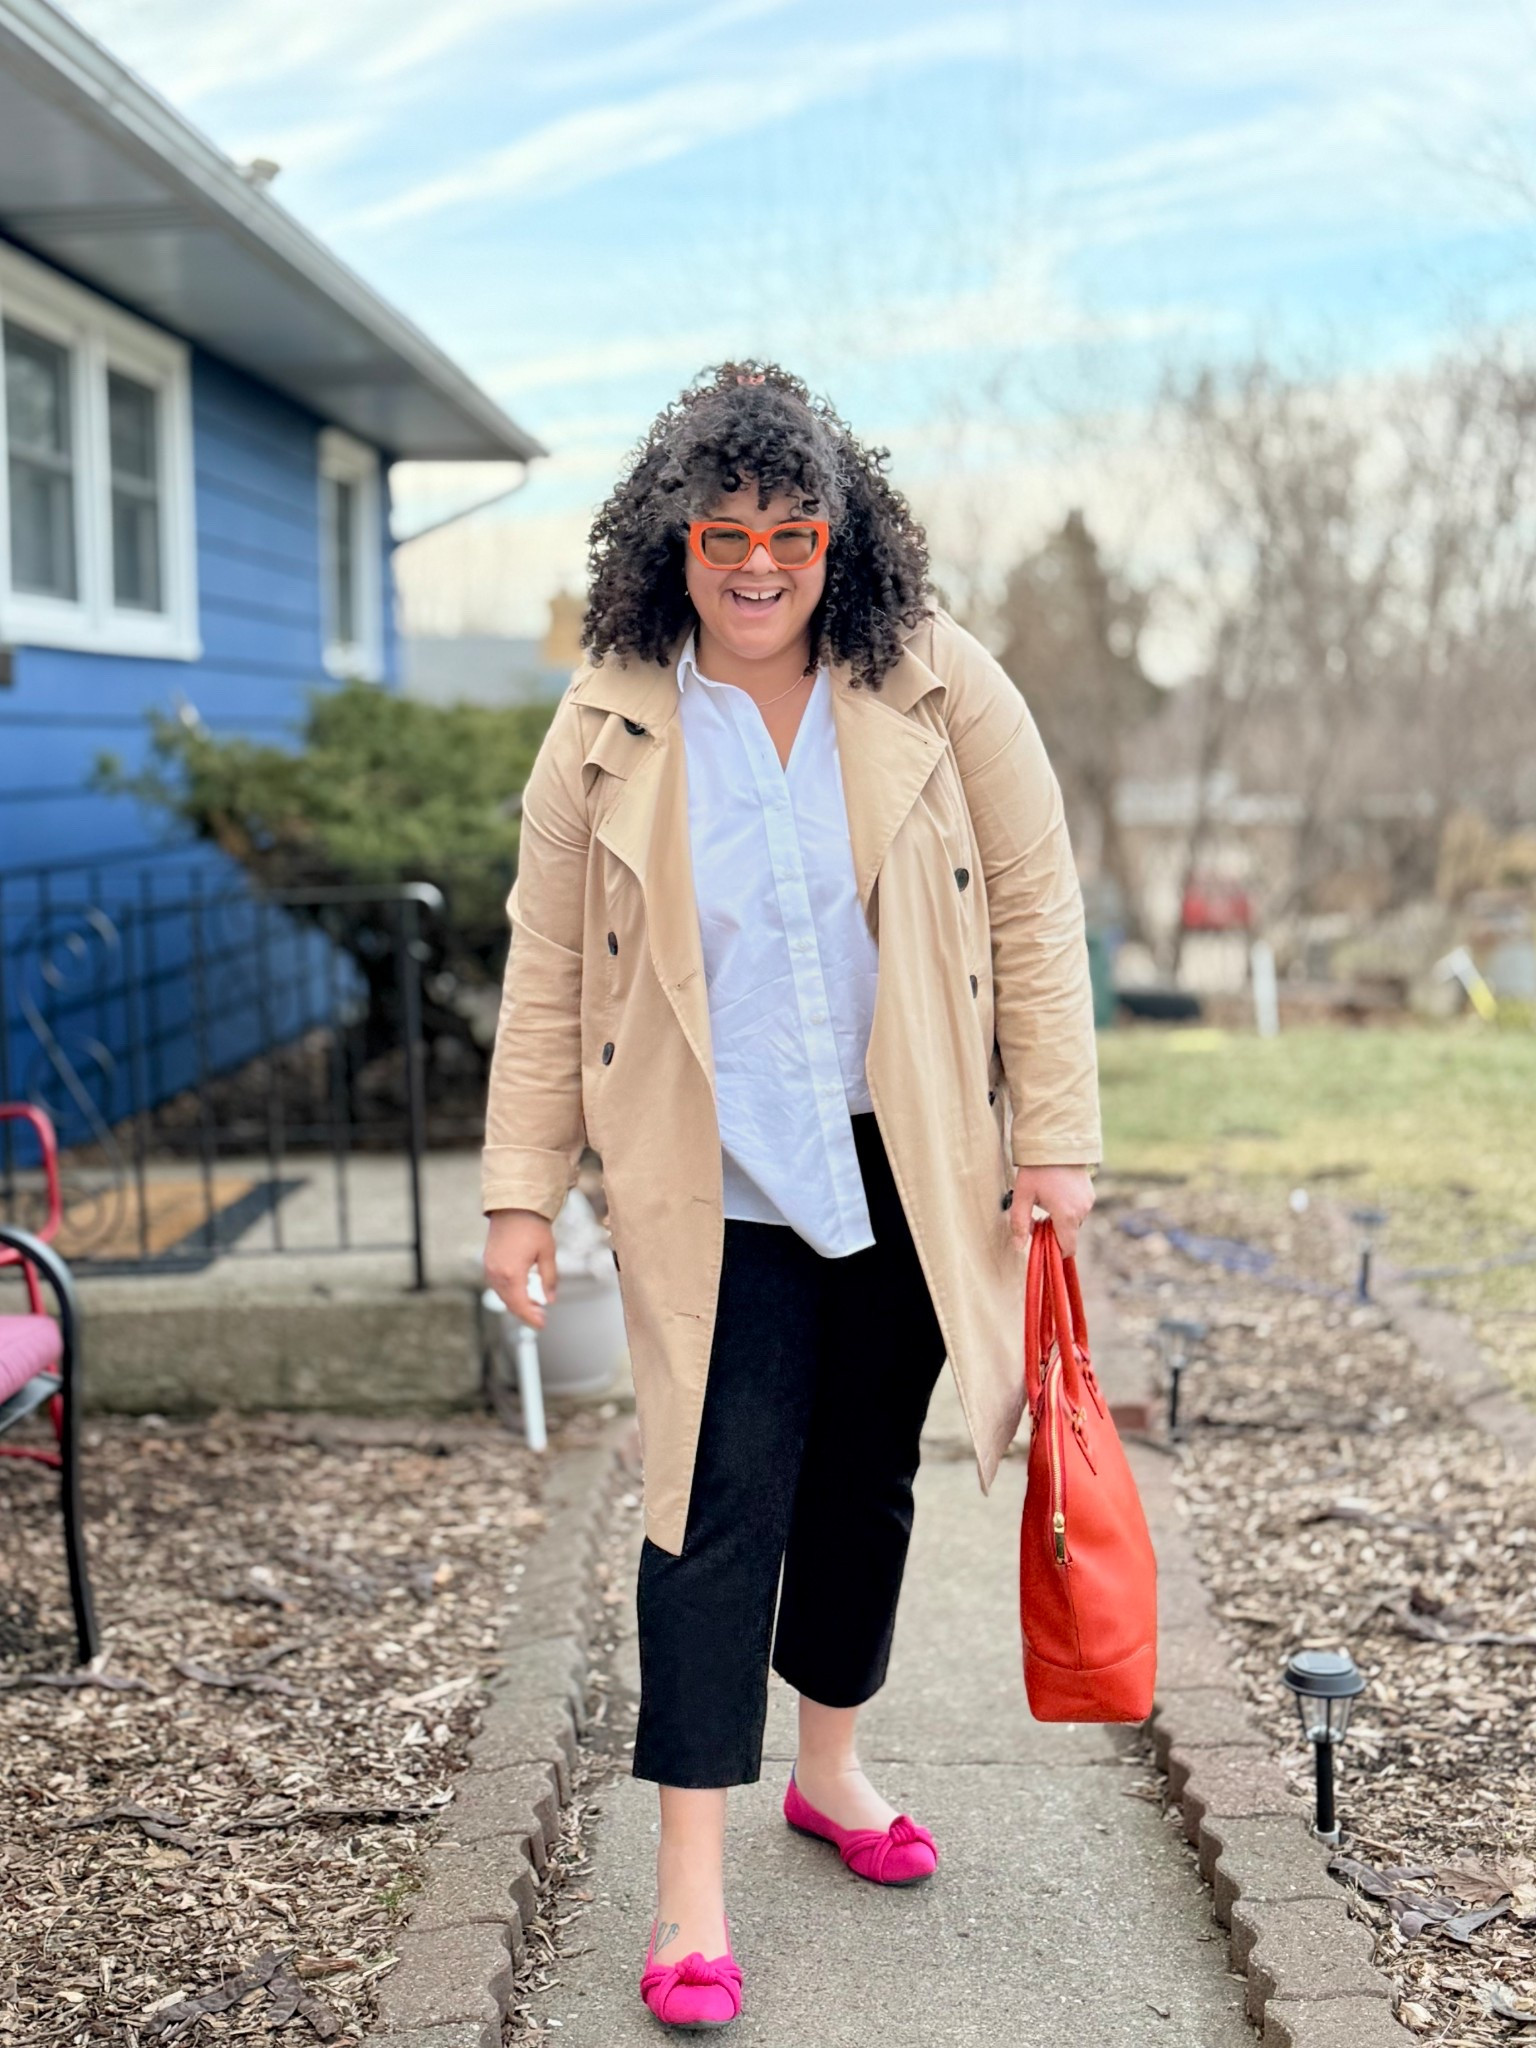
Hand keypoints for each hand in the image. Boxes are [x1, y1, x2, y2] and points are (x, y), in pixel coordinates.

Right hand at [484, 1208, 557, 1327]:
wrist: (513, 1206)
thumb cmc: (532, 1227)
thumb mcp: (547, 1253)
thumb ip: (549, 1279)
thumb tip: (550, 1299)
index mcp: (512, 1273)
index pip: (520, 1305)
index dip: (531, 1318)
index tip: (542, 1324)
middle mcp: (497, 1273)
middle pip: (510, 1303)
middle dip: (525, 1313)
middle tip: (541, 1317)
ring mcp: (490, 1268)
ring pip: (503, 1295)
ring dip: (517, 1303)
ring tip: (534, 1305)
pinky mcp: (488, 1262)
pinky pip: (497, 1285)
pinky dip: (509, 1292)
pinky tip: (522, 1291)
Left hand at [1009, 1165, 1094, 1257]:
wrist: (1056, 1142)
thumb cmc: (1036, 1169)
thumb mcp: (1022, 1195)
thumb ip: (1020, 1223)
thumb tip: (1019, 1247)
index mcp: (1066, 1215)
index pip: (1067, 1248)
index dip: (1055, 1251)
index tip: (1041, 1243)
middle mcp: (1082, 1211)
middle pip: (1069, 1235)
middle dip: (1054, 1233)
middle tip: (1037, 1219)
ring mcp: (1088, 1201)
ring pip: (1074, 1223)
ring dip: (1061, 1221)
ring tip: (1046, 1204)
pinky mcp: (1090, 1193)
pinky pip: (1079, 1210)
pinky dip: (1068, 1210)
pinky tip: (1056, 1196)